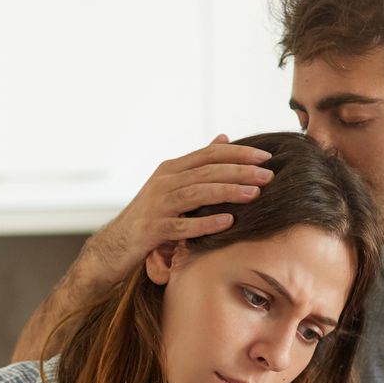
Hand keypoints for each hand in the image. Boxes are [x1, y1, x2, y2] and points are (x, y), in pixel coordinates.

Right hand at [79, 136, 272, 284]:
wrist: (116, 244)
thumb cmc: (151, 215)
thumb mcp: (172, 185)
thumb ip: (198, 164)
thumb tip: (224, 138)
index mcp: (171, 169)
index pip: (209, 154)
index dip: (238, 153)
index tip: (265, 157)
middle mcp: (163, 183)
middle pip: (206, 171)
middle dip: (239, 171)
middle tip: (267, 175)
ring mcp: (156, 205)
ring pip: (195, 194)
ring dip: (227, 192)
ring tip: (254, 194)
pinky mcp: (152, 230)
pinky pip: (182, 226)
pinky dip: (205, 222)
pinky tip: (227, 222)